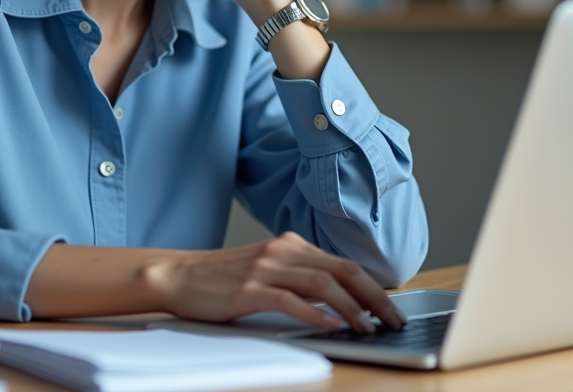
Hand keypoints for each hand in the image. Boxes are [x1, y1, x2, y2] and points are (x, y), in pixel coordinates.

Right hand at [147, 232, 406, 332]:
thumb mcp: (268, 271)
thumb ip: (301, 279)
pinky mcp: (249, 288)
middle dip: (373, 297)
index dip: (373, 287)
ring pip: (322, 283)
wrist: (179, 275)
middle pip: (342, 270)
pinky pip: (290, 299)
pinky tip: (331, 325)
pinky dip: (315, 313)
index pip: (344, 264)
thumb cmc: (224, 279)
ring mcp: (266, 267)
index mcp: (292, 245)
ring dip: (351, 307)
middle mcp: (283, 251)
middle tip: (393, 320)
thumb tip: (341, 302)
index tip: (392, 310)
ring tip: (368, 327)